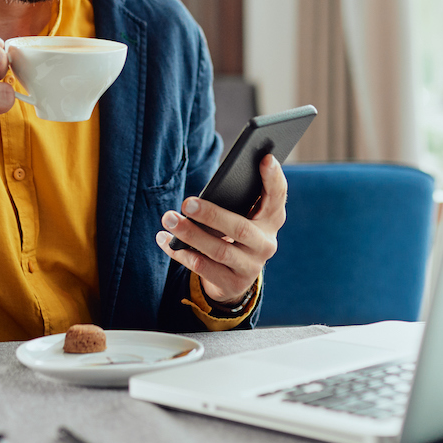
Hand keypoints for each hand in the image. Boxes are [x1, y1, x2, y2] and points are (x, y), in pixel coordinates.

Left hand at [156, 154, 286, 306]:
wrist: (233, 278)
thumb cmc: (234, 232)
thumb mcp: (242, 216)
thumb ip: (237, 200)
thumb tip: (209, 188)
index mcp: (272, 219)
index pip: (278, 196)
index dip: (273, 178)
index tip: (265, 158)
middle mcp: (266, 243)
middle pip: (240, 228)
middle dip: (212, 215)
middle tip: (187, 202)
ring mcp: (251, 266)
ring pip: (219, 250)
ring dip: (190, 234)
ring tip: (168, 218)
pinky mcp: (232, 284)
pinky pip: (203, 268)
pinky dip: (181, 253)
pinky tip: (164, 239)